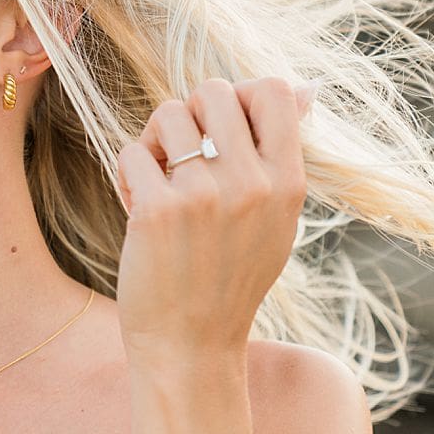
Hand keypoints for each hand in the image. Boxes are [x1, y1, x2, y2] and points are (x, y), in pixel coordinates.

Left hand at [114, 76, 316, 361]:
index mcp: (288, 182)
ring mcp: (205, 196)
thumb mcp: (276, 218)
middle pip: (213, 90)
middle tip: (181, 153)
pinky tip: (136, 206)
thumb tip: (307, 86)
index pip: (275, 90)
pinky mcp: (158, 210)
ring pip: (167, 113)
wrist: (191, 346)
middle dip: (189, 113)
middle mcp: (252, 184)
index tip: (220, 129)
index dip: (240, 94)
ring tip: (157, 180)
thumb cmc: (229, 277)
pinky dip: (127, 173)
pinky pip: (130, 151)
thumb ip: (283, 153)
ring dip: (154, 141)